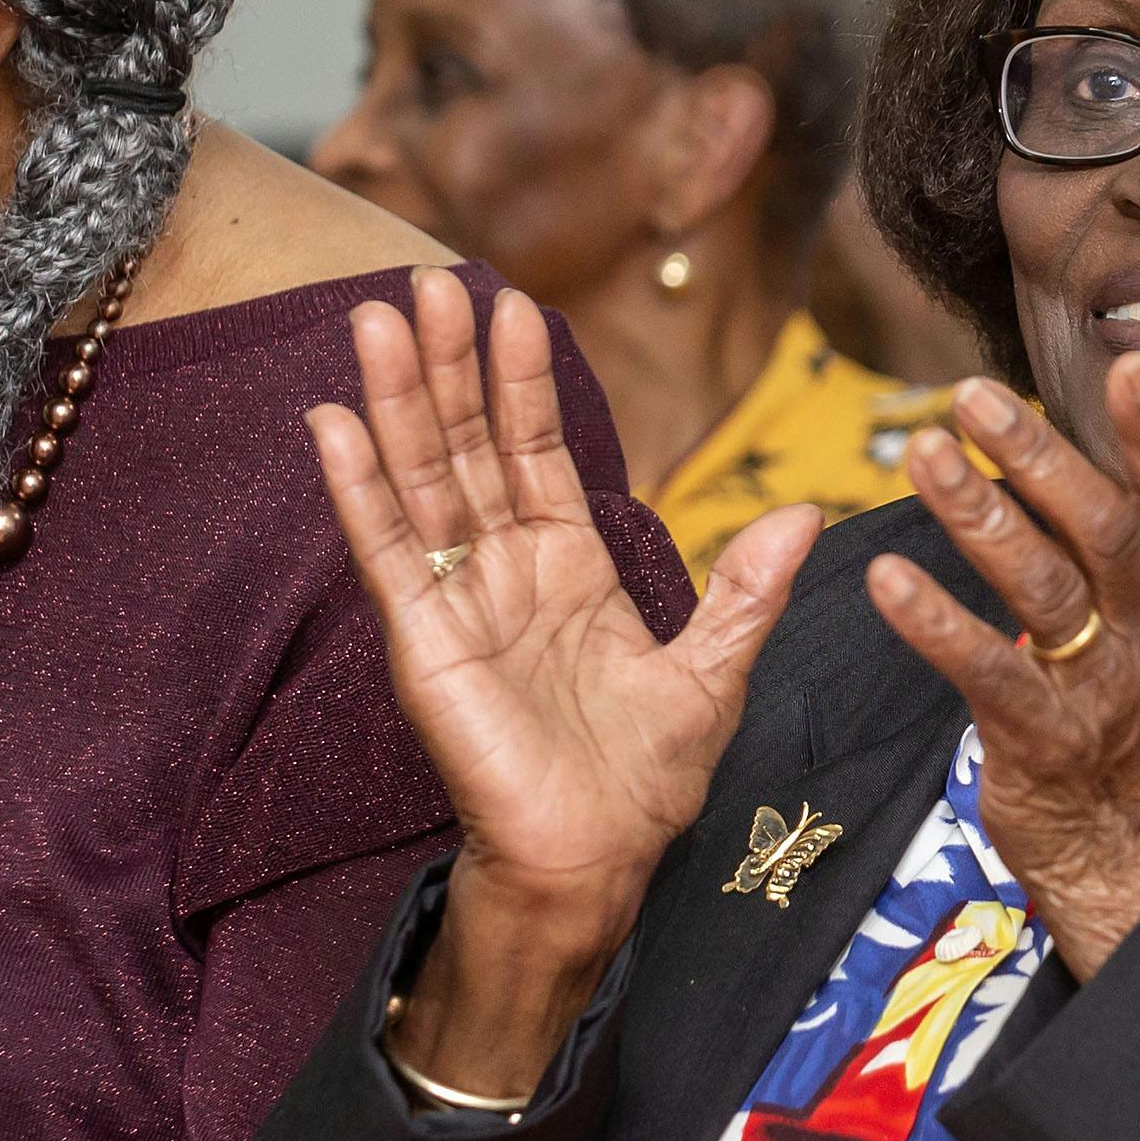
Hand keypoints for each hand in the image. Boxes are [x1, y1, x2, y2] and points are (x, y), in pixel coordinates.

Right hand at [308, 270, 814, 1095]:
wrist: (596, 861)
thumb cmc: (644, 782)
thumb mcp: (714, 674)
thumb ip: (748, 591)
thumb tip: (806, 514)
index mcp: (569, 566)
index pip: (537, 448)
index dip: (523, 378)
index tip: (515, 304)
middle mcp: (503, 570)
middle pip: (468, 443)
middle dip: (447, 363)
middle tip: (428, 278)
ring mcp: (457, 599)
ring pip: (422, 478)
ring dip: (396, 398)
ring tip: (378, 315)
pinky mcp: (421, 640)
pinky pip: (386, 551)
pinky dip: (359, 488)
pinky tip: (333, 422)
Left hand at [866, 355, 1139, 982]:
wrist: (1138, 856)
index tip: (1130, 362)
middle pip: (1099, 529)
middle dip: (1037, 456)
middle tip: (970, 395)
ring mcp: (1093, 686)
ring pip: (1040, 590)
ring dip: (978, 518)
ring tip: (921, 455)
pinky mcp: (1037, 739)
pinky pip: (986, 672)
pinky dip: (934, 624)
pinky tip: (885, 577)